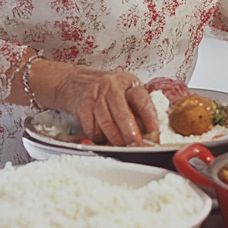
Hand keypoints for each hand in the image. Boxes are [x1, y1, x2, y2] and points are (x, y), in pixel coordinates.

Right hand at [30, 60, 159, 146]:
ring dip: (115, 139)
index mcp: (128, 82)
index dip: (150, 117)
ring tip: (121, 145)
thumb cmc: (104, 88)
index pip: (142, 100)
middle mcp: (112, 87)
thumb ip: (137, 106)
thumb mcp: (124, 90)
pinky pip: (92, 128)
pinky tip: (103, 136)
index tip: (155, 131)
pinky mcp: (82, 106)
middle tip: (138, 146)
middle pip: (123, 114)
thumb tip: (150, 131)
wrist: (72, 81)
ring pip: (107, 124)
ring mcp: (96, 96)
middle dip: (131, 135)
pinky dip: (99, 137)